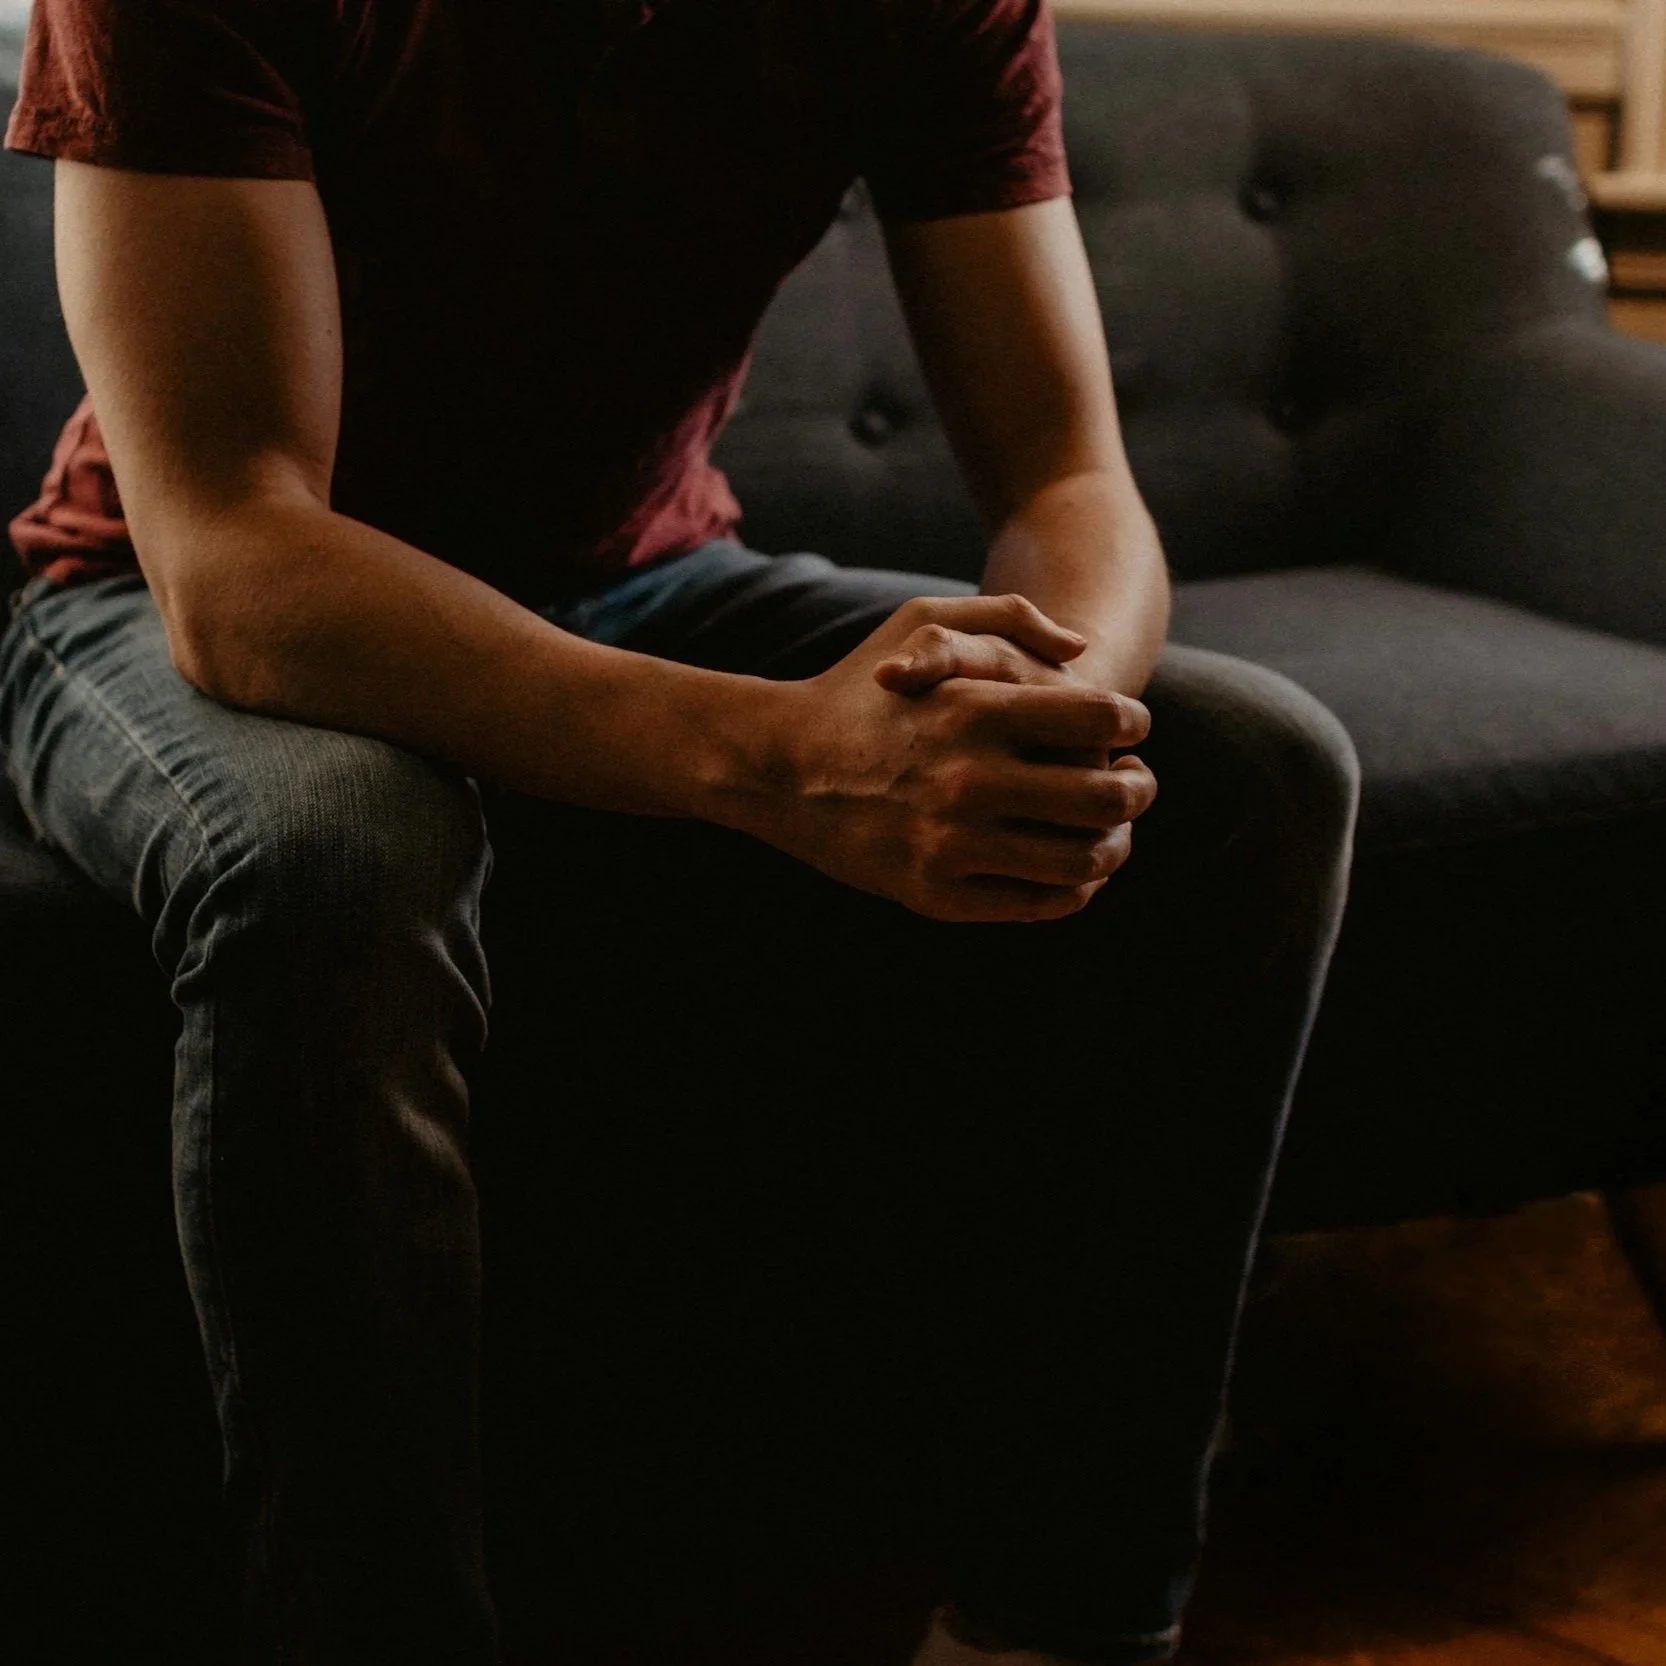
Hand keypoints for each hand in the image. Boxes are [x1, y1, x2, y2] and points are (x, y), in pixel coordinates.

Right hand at [748, 594, 1155, 922]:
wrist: (779, 765)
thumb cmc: (859, 686)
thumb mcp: (921, 619)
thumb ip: (1008, 618)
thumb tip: (1082, 650)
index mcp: (974, 709)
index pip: (1100, 721)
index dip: (1133, 724)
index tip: (1132, 732)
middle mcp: (967, 780)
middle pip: (1105, 797)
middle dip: (1139, 790)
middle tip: (1137, 785)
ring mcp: (951, 845)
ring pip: (1082, 861)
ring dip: (1116, 846)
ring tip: (1113, 833)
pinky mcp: (936, 895)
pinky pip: (1038, 904)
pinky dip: (1074, 891)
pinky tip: (1074, 872)